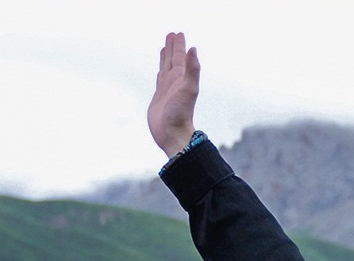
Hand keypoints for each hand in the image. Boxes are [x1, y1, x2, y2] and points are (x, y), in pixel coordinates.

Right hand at [148, 31, 199, 156]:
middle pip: (174, 60)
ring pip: (166, 68)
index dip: (179, 45)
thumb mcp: (189, 89)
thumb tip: (194, 49)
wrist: (172, 133)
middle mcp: (175, 82)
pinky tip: (161, 70)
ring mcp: (167, 89)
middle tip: (172, 34)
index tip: (178, 33)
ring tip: (165, 47)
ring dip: (166, 57)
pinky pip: (160, 80)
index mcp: (182, 79)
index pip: (181, 57)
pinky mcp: (159, 97)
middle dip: (173, 47)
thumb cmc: (181, 114)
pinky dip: (160, 71)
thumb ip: (193, 70)